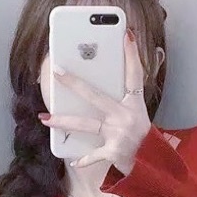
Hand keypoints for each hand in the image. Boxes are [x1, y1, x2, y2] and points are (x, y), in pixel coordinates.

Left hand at [38, 27, 150, 172]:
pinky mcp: (113, 152)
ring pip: (86, 125)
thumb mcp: (136, 113)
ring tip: (45, 118)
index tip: (126, 33)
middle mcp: (126, 116)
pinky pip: (94, 154)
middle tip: (57, 71)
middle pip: (95, 96)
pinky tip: (73, 160)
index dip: (131, 54)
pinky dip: (84, 159)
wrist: (151, 163)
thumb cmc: (140, 135)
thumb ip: (120, 98)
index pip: (134, 74)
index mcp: (134, 103)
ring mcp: (118, 134)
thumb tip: (100, 84)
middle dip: (74, 83)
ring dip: (64, 121)